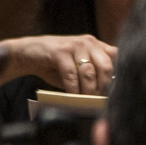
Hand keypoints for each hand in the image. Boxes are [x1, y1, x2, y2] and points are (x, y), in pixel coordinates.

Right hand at [0, 35, 115, 94]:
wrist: (27, 54)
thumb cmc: (55, 65)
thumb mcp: (77, 69)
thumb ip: (91, 77)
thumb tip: (104, 96)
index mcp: (97, 45)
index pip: (117, 57)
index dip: (118, 75)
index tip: (116, 92)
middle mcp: (89, 42)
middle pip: (106, 66)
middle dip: (104, 87)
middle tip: (99, 101)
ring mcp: (75, 45)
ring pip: (88, 72)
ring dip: (88, 91)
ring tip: (86, 102)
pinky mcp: (59, 51)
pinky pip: (71, 73)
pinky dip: (73, 88)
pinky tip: (72, 97)